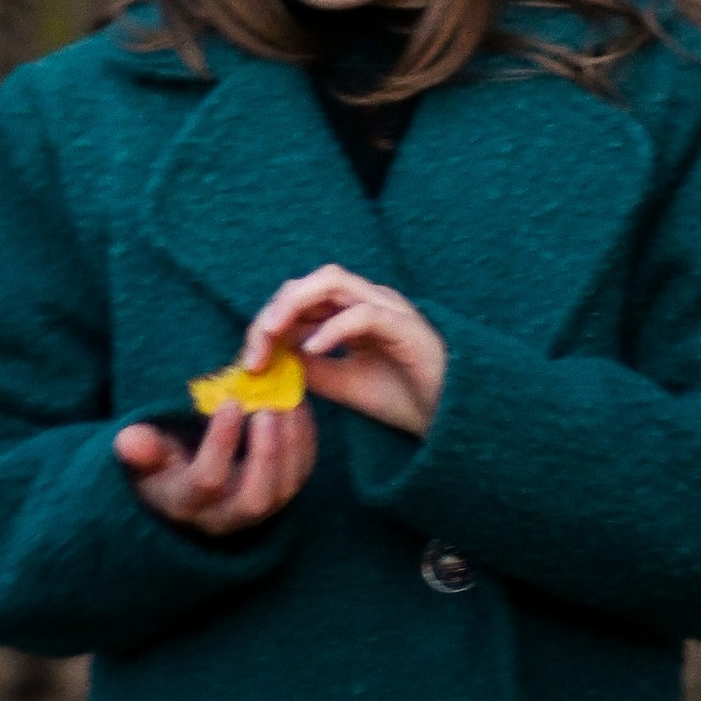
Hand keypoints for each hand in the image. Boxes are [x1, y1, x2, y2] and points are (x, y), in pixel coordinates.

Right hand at [114, 397, 316, 533]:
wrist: (186, 488)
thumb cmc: (161, 465)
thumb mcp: (144, 460)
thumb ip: (141, 449)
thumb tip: (129, 440)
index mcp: (187, 504)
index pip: (207, 481)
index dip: (221, 444)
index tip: (229, 402)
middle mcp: (225, 517)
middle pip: (255, 498)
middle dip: (267, 453)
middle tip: (269, 410)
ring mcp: (256, 511)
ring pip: (285, 489)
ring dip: (292, 444)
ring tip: (289, 401)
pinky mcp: (280, 497)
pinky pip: (300, 475)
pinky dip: (305, 441)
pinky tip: (299, 408)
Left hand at [251, 263, 446, 438]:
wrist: (452, 419)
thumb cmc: (402, 396)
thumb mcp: (344, 385)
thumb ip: (311, 369)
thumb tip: (273, 359)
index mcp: (351, 311)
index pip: (300, 299)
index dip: (268, 322)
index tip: (249, 361)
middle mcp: (367, 300)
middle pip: (309, 283)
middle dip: (273, 311)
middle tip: (253, 349)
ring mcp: (387, 308)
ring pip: (332, 282)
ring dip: (294, 305)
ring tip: (272, 336)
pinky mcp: (405, 326)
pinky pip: (364, 314)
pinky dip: (333, 328)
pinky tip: (312, 350)